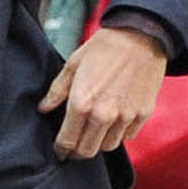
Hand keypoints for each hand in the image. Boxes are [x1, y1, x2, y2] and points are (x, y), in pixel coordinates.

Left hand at [41, 25, 169, 159]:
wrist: (141, 37)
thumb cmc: (104, 48)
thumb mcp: (73, 65)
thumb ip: (57, 91)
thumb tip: (44, 109)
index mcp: (82, 103)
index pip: (67, 141)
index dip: (61, 149)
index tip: (61, 151)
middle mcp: (104, 114)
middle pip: (88, 151)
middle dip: (79, 151)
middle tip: (75, 146)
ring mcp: (126, 116)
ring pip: (108, 146)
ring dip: (100, 142)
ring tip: (95, 131)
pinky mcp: (143, 114)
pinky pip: (128, 135)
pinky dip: (120, 133)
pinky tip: (114, 121)